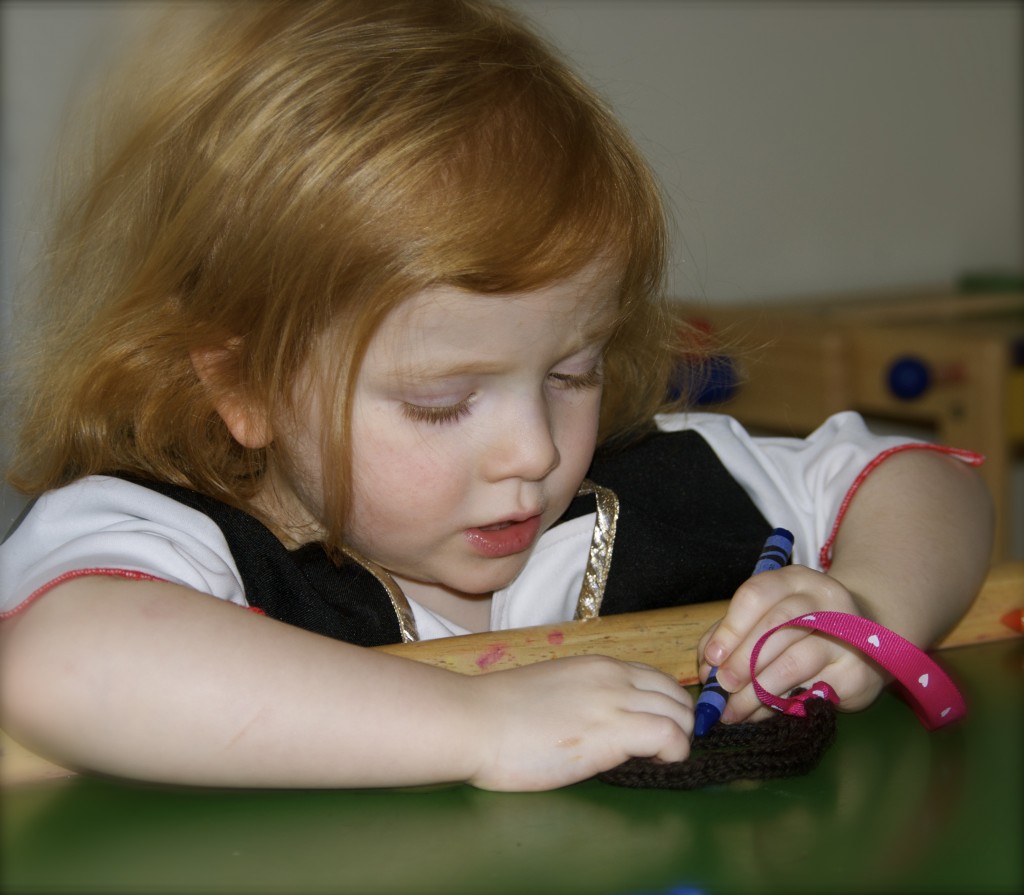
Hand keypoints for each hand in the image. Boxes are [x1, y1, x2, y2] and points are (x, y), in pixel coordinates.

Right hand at [463, 655, 692, 790]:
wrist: (474, 721)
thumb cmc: (497, 715)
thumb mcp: (552, 692)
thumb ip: (583, 700)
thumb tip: (599, 724)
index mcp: (597, 665)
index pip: (655, 678)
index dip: (663, 706)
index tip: (654, 732)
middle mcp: (613, 676)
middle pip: (676, 694)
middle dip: (680, 723)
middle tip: (662, 752)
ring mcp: (616, 701)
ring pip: (681, 714)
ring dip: (679, 739)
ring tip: (658, 761)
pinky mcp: (615, 731)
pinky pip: (672, 737)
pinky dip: (676, 753)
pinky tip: (656, 766)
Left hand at [697, 565, 886, 723]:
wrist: (865, 644)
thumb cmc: (801, 630)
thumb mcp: (765, 620)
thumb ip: (732, 637)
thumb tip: (708, 667)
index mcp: (794, 580)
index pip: (757, 595)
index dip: (731, 628)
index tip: (713, 657)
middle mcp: (824, 600)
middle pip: (777, 625)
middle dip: (743, 660)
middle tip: (722, 686)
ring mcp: (848, 635)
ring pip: (795, 660)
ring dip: (759, 689)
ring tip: (735, 709)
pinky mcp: (857, 672)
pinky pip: (813, 691)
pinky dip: (783, 705)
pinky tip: (764, 714)